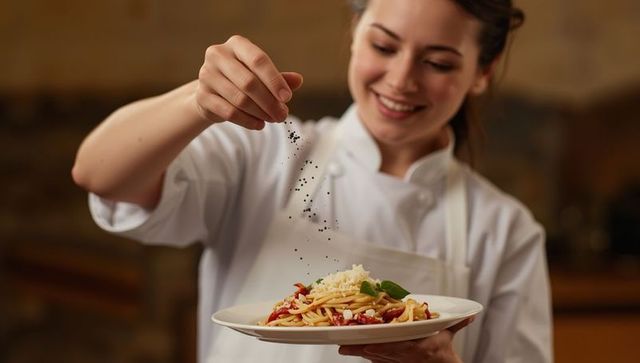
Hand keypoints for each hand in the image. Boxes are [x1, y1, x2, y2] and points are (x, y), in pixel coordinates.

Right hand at [195, 35, 303, 129]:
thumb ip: (279, 78)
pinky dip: (247, 121)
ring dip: (260, 113)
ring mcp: (206, 75)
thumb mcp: (261, 76)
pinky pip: (229, 112)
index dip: (274, 80)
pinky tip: (259, 125)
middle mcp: (218, 55)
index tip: (287, 98)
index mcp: (236, 44)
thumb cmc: (242, 79)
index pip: (258, 60)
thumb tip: (298, 80)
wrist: (213, 92)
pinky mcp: (202, 96)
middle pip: (249, 82)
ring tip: (273, 120)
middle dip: (269, 102)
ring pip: (240, 99)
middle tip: (283, 115)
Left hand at [338, 317, 473, 362]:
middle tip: (343, 346)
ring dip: (358, 353)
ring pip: (374, 357)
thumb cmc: (442, 349)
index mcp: (416, 347)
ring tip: (342, 348)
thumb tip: (470, 314)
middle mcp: (403, 355)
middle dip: (361, 349)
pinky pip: (376, 360)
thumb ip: (457, 322)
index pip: (396, 347)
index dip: (380, 346)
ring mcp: (396, 361)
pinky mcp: (391, 362)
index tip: (367, 345)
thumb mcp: (449, 335)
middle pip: (378, 352)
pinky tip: (352, 350)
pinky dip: (364, 355)